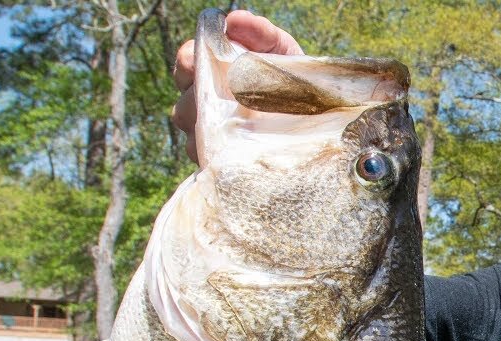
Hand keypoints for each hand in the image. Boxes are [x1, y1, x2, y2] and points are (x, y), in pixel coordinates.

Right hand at [170, 9, 302, 164]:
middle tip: (221, 102)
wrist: (318, 116)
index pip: (186, 65)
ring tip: (232, 128)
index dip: (187, 65)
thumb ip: (259, 32)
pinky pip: (208, 160)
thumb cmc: (291, 77)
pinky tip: (236, 150)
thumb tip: (233, 20)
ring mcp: (213, 134)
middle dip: (196, 102)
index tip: (197, 64)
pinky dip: (217, 155)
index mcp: (212, 72)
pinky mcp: (225, 159)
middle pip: (182, 105)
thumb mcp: (280, 49)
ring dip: (207, 132)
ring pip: (192, 135)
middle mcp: (206, 104)